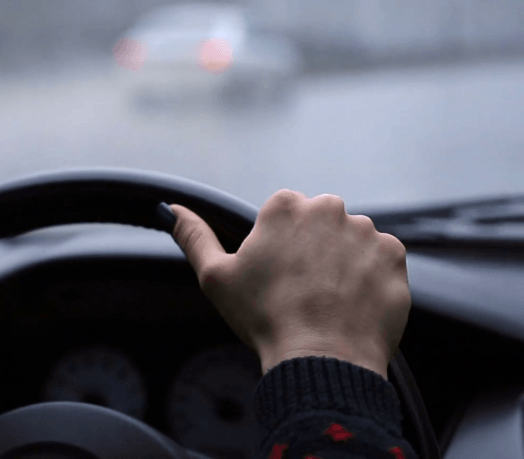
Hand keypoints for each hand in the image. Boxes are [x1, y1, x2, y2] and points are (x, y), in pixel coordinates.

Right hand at [169, 190, 410, 377]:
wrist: (322, 358)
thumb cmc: (264, 318)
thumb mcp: (215, 277)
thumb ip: (193, 236)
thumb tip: (170, 210)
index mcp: (285, 206)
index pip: (283, 214)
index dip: (279, 247)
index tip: (277, 275)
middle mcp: (329, 209)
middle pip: (320, 223)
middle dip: (314, 249)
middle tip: (302, 290)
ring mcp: (366, 231)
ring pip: (351, 241)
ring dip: (343, 263)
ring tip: (328, 301)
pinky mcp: (394, 256)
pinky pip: (381, 261)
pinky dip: (370, 279)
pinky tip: (351, 304)